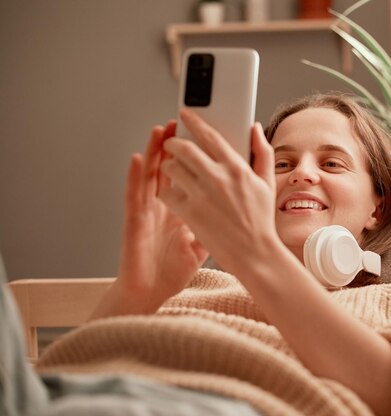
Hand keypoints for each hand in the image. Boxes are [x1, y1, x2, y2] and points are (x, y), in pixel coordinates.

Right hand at [95, 121, 207, 317]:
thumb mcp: (200, 244)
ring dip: (154, 151)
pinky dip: (136, 175)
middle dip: (175, 145)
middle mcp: (162, 205)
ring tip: (162, 130)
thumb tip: (231, 208)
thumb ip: (212, 223)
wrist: (153, 292)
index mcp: (180, 208)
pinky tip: (141, 159)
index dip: (193, 156)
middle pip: (168, 168)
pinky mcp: (135, 221)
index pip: (187, 175)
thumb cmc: (173, 269)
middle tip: (183, 123)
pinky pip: (134, 195)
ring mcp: (147, 211)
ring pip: (150, 174)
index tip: (204, 138)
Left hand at [158, 110, 277, 277]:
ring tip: (174, 169)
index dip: (193, 122)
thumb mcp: (267, 183)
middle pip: (184, 148)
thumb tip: (255, 128)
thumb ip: (262, 152)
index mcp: (236, 168)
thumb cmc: (260, 221)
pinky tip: (175, 192)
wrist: (254, 253)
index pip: (209, 135)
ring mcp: (201, 195)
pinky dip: (168, 190)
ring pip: (172, 168)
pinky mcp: (189, 212)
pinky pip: (168, 192)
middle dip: (173, 143)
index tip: (184, 115)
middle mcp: (217, 178)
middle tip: (172, 144)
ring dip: (169, 166)